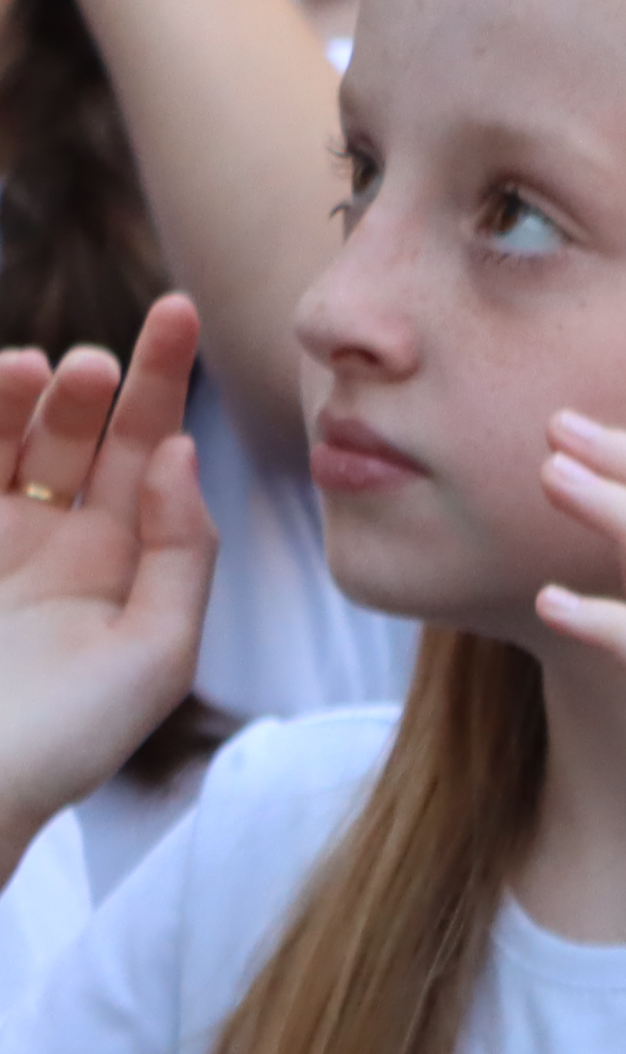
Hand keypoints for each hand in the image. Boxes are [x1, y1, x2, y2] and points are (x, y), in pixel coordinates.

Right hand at [0, 296, 212, 835]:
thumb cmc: (63, 744)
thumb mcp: (153, 654)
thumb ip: (179, 552)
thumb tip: (179, 451)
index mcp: (114, 559)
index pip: (145, 448)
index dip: (163, 379)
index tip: (179, 310)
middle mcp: (45, 540)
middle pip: (71, 433)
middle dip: (85, 386)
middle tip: (92, 362)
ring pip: (1, 446)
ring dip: (14, 400)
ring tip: (34, 369)